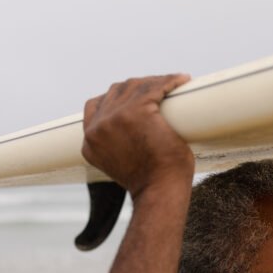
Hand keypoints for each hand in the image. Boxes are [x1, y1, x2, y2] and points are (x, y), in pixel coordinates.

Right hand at [82, 74, 194, 197]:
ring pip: (135, 86)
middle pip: (117, 91)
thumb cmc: (149, 180)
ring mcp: (116, 118)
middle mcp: (97, 127)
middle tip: (159, 91)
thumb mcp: (121, 160)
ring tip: (172, 84)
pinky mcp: (139, 112)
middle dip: (138, 87)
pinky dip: (169, 81)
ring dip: (155, 82)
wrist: (160, 192)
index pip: (96, 104)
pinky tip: (182, 80)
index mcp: (90, 140)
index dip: (117, 97)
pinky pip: (155, 88)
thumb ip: (116, 142)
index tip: (136, 98)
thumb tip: (131, 127)